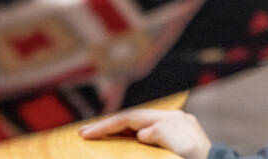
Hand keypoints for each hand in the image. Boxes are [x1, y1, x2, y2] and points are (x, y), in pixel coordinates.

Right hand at [79, 108, 209, 158]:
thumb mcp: (184, 148)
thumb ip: (163, 134)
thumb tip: (143, 132)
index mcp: (171, 120)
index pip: (131, 119)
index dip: (107, 126)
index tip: (85, 134)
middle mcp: (173, 121)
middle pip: (134, 121)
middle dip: (109, 127)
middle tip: (84, 135)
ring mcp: (176, 130)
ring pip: (140, 128)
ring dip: (119, 133)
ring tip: (99, 140)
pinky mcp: (177, 142)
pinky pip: (148, 137)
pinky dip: (131, 140)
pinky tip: (124, 146)